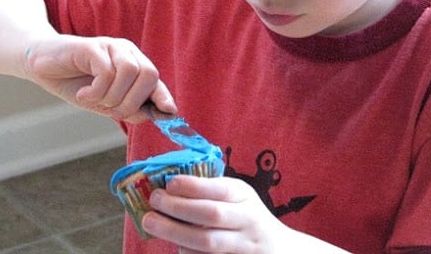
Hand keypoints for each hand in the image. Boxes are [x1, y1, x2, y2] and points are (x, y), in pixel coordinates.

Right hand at [23, 34, 175, 121]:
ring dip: (112, 96)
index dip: (163, 97)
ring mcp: (111, 47)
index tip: (169, 113)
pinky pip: (107, 72)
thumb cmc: (75, 83)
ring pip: (130, 73)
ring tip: (93, 98)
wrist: (42, 66)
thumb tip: (149, 115)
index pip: (155, 80)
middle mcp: (127, 52)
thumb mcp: (104, 101)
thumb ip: (127, 108)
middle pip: (149, 75)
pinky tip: (84, 93)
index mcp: (133, 64)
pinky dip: (96, 91)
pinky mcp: (93, 46)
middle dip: (132, 102)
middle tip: (109, 109)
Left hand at [142, 175, 290, 253]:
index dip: (192, 186)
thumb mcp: (239, 197)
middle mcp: (248, 221)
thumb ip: (212, 190)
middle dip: (178, 207)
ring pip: (208, 242)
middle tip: (153, 201)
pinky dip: (187, 253)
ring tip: (151, 222)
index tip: (168, 183)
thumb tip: (168, 185)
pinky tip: (175, 245)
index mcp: (245, 197)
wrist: (279, 250)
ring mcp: (244, 247)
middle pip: (211, 215)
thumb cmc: (247, 217)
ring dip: (175, 232)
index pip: (220, 189)